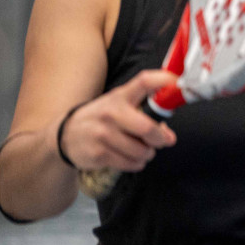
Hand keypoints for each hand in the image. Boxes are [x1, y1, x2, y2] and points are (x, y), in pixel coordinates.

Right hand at [58, 69, 178, 171]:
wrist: (65, 136)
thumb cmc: (101, 118)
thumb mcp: (118, 104)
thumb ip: (143, 111)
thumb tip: (167, 133)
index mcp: (120, 96)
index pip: (144, 81)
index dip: (164, 81)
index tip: (178, 84)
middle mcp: (111, 113)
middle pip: (147, 127)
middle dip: (161, 138)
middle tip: (164, 141)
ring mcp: (102, 134)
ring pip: (141, 150)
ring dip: (148, 154)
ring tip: (143, 150)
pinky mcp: (98, 154)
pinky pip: (130, 163)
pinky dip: (136, 164)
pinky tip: (131, 158)